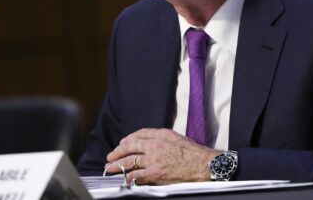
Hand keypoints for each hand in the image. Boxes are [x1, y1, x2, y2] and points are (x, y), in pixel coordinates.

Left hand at [105, 128, 219, 184]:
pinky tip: (124, 179)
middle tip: (111, 156)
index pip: (139, 134)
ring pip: (129, 161)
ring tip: (110, 168)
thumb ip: (162, 137)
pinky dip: (128, 177)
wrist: (202, 164)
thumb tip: (150, 141)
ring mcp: (153, 160)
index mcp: (160, 135)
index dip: (129, 139)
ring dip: (118, 165)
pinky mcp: (154, 173)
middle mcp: (154, 145)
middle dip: (118, 152)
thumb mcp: (177, 137)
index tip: (123, 143)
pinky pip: (136, 175)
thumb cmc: (193, 152)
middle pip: (130, 147)